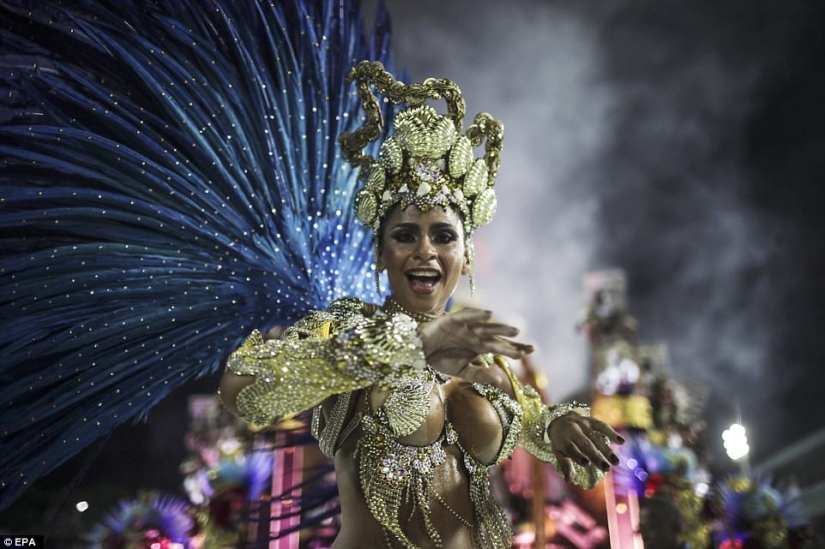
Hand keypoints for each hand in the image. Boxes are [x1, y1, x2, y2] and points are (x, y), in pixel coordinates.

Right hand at [418, 308, 533, 377]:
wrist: (419, 351)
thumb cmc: (441, 359)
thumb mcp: (462, 371)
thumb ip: (480, 375)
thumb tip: (500, 380)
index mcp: (479, 347)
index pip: (500, 347)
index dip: (514, 349)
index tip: (530, 352)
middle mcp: (475, 335)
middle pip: (496, 338)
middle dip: (511, 341)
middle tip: (528, 347)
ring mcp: (465, 327)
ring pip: (486, 327)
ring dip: (499, 327)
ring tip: (514, 331)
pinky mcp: (453, 320)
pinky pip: (467, 316)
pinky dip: (477, 315)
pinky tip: (489, 314)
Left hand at [547, 414, 624, 480]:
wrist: (559, 420)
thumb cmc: (561, 441)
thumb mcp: (558, 452)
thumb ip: (565, 464)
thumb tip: (569, 480)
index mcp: (563, 440)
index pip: (571, 448)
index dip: (578, 456)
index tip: (587, 464)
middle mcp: (573, 431)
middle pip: (586, 444)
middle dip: (596, 456)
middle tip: (606, 468)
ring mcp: (583, 424)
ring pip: (596, 437)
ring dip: (607, 450)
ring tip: (616, 462)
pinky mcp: (591, 420)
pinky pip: (602, 426)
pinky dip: (612, 433)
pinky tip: (622, 441)